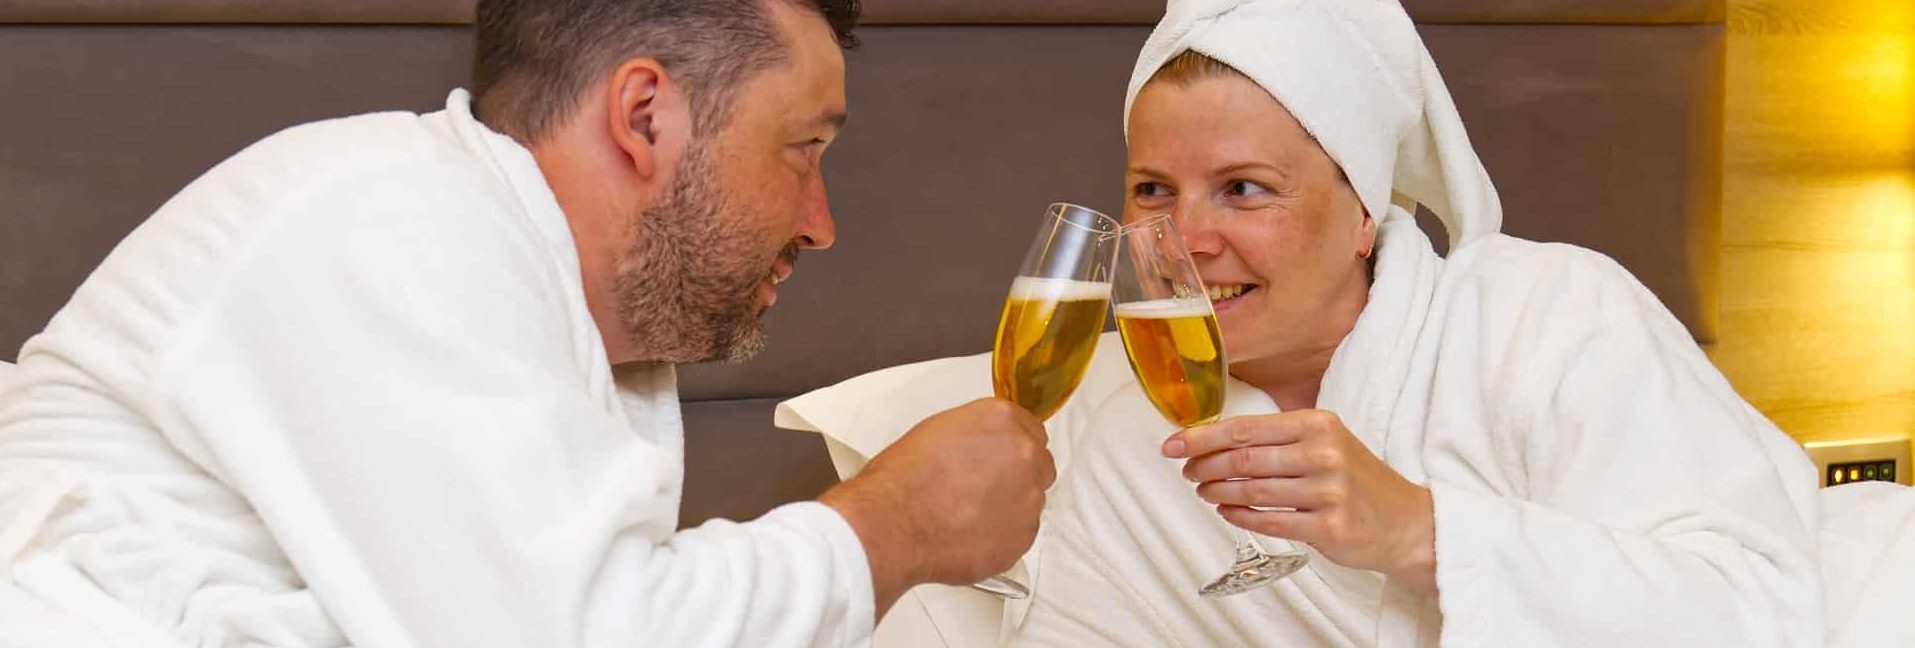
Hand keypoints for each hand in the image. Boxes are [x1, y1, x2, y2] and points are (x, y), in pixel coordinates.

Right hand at [819, 397, 1053, 611]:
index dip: (1012, 449)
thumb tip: (988, 450)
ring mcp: (1029, 498)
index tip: (999, 461)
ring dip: (1009, 508)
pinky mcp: (1023, 536)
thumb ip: (980, 434)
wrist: (894, 521)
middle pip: (1040, 466)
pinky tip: (968, 535)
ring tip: (968, 517)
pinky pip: (1019, 534)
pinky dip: (1000, 536)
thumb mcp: (941, 430)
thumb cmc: (905, 475)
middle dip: (1018, 478)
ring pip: (1030, 503)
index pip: (1032, 431)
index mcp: (1004, 420)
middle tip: (983, 491)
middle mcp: (1025, 454)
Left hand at [1164, 410, 1436, 595]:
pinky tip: (1225, 511)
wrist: (1405, 521)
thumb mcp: (1324, 442)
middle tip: (1187, 472)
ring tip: (1204, 491)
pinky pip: (1267, 521)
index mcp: (1317, 424)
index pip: (1245, 428)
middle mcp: (1323, 453)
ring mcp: (1327, 491)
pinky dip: (1239, 516)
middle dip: (1204, 466)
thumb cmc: (1354, 478)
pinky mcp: (1327, 527)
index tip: (1172, 445)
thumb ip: (1276, 438)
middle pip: (1243, 460)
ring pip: (1251, 491)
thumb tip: (1212, 438)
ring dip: (1217, 492)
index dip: (1202, 437)